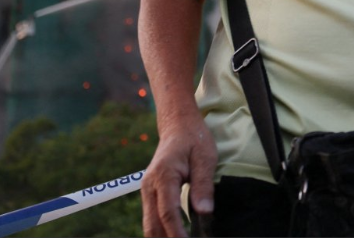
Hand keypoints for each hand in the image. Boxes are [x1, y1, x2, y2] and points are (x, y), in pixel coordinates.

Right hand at [142, 115, 217, 236]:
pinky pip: (153, 218)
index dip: (177, 233)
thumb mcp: (205, 157)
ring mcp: (147, 190)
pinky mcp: (151, 194)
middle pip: (153, 224)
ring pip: (150, 224)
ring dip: (164, 237)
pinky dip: (163, 230)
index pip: (168, 212)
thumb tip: (204, 212)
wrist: (177, 126)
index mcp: (164, 175)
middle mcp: (150, 185)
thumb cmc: (194, 139)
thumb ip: (203, 185)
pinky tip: (177, 235)